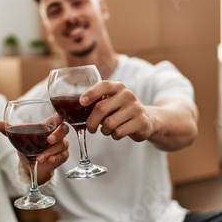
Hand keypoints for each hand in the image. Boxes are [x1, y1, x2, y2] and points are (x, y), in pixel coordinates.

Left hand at [0, 120, 69, 182]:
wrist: (30, 164)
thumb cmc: (28, 146)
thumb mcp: (19, 137)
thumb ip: (10, 130)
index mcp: (49, 125)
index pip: (58, 117)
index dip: (60, 117)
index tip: (59, 117)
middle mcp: (58, 134)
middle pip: (64, 129)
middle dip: (57, 134)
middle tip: (49, 140)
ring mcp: (62, 145)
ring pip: (62, 145)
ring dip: (50, 151)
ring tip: (39, 157)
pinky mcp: (63, 156)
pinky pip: (63, 155)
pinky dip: (56, 157)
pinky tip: (49, 160)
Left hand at [81, 81, 197, 150]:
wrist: (147, 120)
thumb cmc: (120, 111)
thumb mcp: (110, 103)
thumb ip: (96, 103)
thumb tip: (75, 109)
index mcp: (118, 87)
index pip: (103, 86)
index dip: (91, 93)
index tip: (81, 102)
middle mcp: (127, 95)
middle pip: (101, 108)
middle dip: (91, 122)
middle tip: (90, 128)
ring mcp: (136, 108)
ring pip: (109, 124)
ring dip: (104, 130)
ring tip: (108, 129)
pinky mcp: (141, 122)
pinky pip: (119, 132)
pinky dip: (114, 136)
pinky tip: (118, 133)